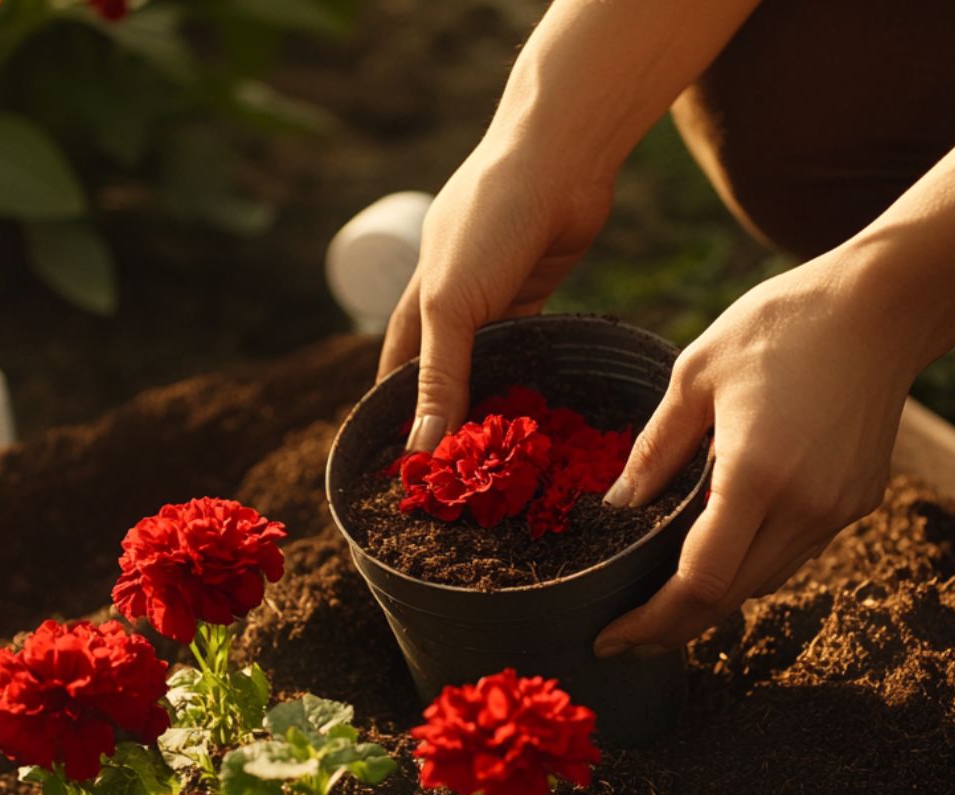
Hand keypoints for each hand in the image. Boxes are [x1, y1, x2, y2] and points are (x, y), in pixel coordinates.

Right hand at [378, 139, 615, 450]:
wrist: (559, 159)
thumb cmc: (491, 223)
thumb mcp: (453, 306)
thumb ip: (440, 376)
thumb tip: (420, 448)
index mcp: (418, 299)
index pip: (397, 371)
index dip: (395, 416)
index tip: (402, 468)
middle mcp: (453, 298)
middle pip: (443, 371)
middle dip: (446, 417)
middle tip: (458, 476)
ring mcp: (497, 293)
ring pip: (489, 360)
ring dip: (493, 399)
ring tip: (499, 456)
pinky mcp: (537, 287)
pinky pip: (528, 341)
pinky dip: (529, 370)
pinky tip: (537, 405)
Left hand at [593, 255, 920, 657]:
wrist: (881, 307)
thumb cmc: (781, 325)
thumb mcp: (696, 374)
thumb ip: (655, 450)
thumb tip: (618, 509)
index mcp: (756, 475)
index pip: (699, 581)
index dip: (652, 621)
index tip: (611, 638)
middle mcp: (804, 506)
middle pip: (730, 598)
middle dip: (674, 626)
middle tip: (625, 637)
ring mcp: (837, 510)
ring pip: (764, 581)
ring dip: (713, 598)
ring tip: (662, 600)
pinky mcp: (857, 501)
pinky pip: (794, 551)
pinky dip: (750, 563)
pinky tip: (720, 551)